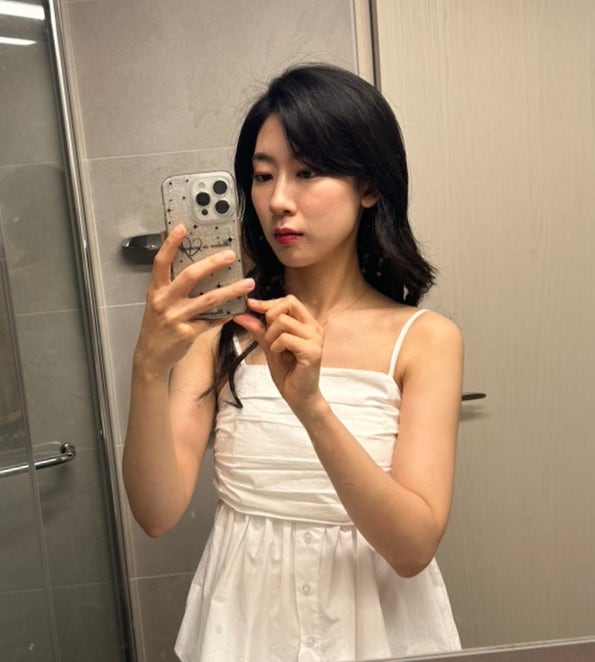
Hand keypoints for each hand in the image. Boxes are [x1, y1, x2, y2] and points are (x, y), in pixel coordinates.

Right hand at [134, 224, 253, 378]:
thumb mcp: (158, 301)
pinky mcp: (187, 333)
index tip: (183, 227)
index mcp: (156, 289)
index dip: (170, 243)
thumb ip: (171, 284)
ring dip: (231, 290)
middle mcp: (164, 301)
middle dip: (212, 263)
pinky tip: (237, 309)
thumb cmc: (157, 325)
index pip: (161, 261)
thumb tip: (192, 263)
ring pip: (209, 299)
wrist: (150, 356)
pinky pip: (212, 320)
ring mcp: (176, 317)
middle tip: (231, 255)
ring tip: (248, 284)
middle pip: (190, 275)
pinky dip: (225, 314)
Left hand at [234, 295, 324, 413]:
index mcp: (307, 324)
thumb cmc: (288, 373)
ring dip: (271, 335)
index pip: (289, 301)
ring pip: (283, 321)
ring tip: (275, 350)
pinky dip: (276, 346)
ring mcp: (315, 339)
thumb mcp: (269, 346)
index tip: (250, 305)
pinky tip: (279, 355)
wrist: (298, 397)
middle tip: (268, 336)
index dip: (268, 302)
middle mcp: (314, 328)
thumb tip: (241, 314)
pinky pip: (285, 338)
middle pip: (288, 304)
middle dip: (270, 316)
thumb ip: (259, 329)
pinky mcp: (313, 351)